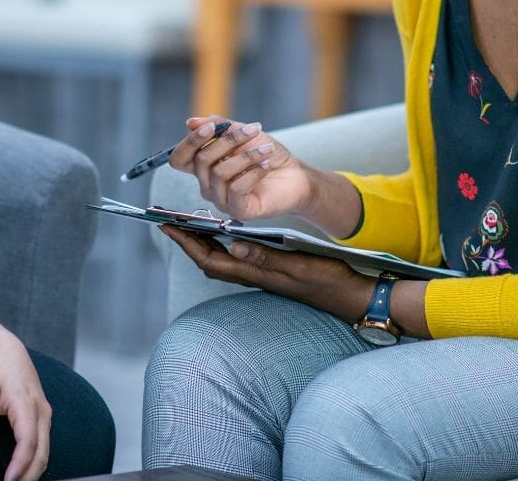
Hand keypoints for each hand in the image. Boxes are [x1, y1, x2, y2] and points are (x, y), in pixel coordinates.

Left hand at [0, 330, 51, 480]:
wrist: (8, 350)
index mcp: (27, 403)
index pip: (28, 441)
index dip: (20, 464)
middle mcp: (41, 410)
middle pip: (42, 451)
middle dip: (29, 475)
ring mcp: (44, 413)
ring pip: (45, 450)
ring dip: (33, 471)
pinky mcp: (41, 415)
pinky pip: (43, 444)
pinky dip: (35, 461)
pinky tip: (23, 472)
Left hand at [161, 224, 374, 321]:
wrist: (351, 297)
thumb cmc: (327, 281)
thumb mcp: (296, 264)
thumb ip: (265, 256)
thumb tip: (232, 245)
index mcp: (256, 273)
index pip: (210, 259)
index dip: (186, 243)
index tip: (166, 225)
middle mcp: (254, 275)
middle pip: (211, 259)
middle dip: (188, 240)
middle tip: (169, 220)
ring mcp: (262, 274)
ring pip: (223, 258)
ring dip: (204, 241)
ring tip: (191, 221)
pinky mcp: (272, 270)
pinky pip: (238, 257)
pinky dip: (225, 242)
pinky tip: (227, 230)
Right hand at [169, 115, 316, 221]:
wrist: (296, 176)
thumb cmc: (267, 154)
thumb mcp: (243, 134)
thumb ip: (219, 127)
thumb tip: (190, 122)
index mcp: (205, 167)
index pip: (179, 159)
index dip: (190, 142)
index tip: (211, 126)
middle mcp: (209, 186)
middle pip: (201, 160)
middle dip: (228, 141)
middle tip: (253, 129)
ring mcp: (222, 201)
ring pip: (220, 173)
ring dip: (246, 156)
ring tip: (267, 148)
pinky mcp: (239, 211)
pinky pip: (236, 189)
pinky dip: (252, 172)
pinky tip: (265, 164)